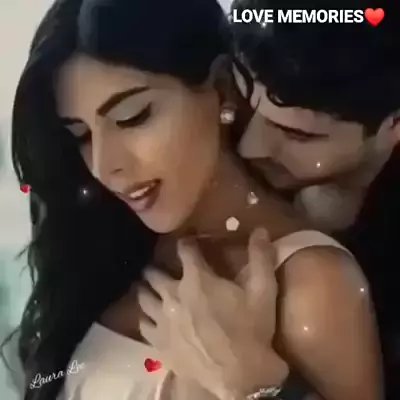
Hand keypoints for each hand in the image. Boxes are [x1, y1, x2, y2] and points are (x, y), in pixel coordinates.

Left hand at [138, 228, 287, 399]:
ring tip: (144, 287)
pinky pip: (143, 325)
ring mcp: (163, 320)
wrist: (241, 377)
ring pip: (143, 298)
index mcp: (197, 279)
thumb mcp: (263, 291)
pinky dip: (144, 318)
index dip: (186, 242)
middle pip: (155, 274)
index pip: (186, 250)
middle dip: (156, 268)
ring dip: (144, 289)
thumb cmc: (252, 330)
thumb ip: (261, 257)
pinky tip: (147, 317)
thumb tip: (260, 229)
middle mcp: (174, 295)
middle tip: (157, 267)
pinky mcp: (159, 343)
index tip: (187, 241)